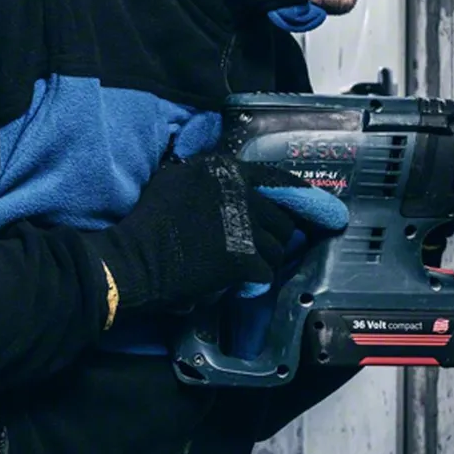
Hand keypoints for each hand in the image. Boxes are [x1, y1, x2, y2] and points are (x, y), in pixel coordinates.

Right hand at [83, 155, 348, 321]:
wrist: (133, 259)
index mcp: (225, 169)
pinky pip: (265, 273)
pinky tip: (236, 284)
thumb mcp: (176, 180)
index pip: (278, 179)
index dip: (301, 196)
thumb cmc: (147, 221)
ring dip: (264, 260)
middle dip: (275, 235)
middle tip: (259, 249)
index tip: (321, 208)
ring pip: (277, 247)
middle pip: (282, 217)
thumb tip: (232, 181)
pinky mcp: (244, 259)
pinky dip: (253, 282)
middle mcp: (241, 191)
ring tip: (242, 267)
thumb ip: (208, 177)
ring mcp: (245, 226)